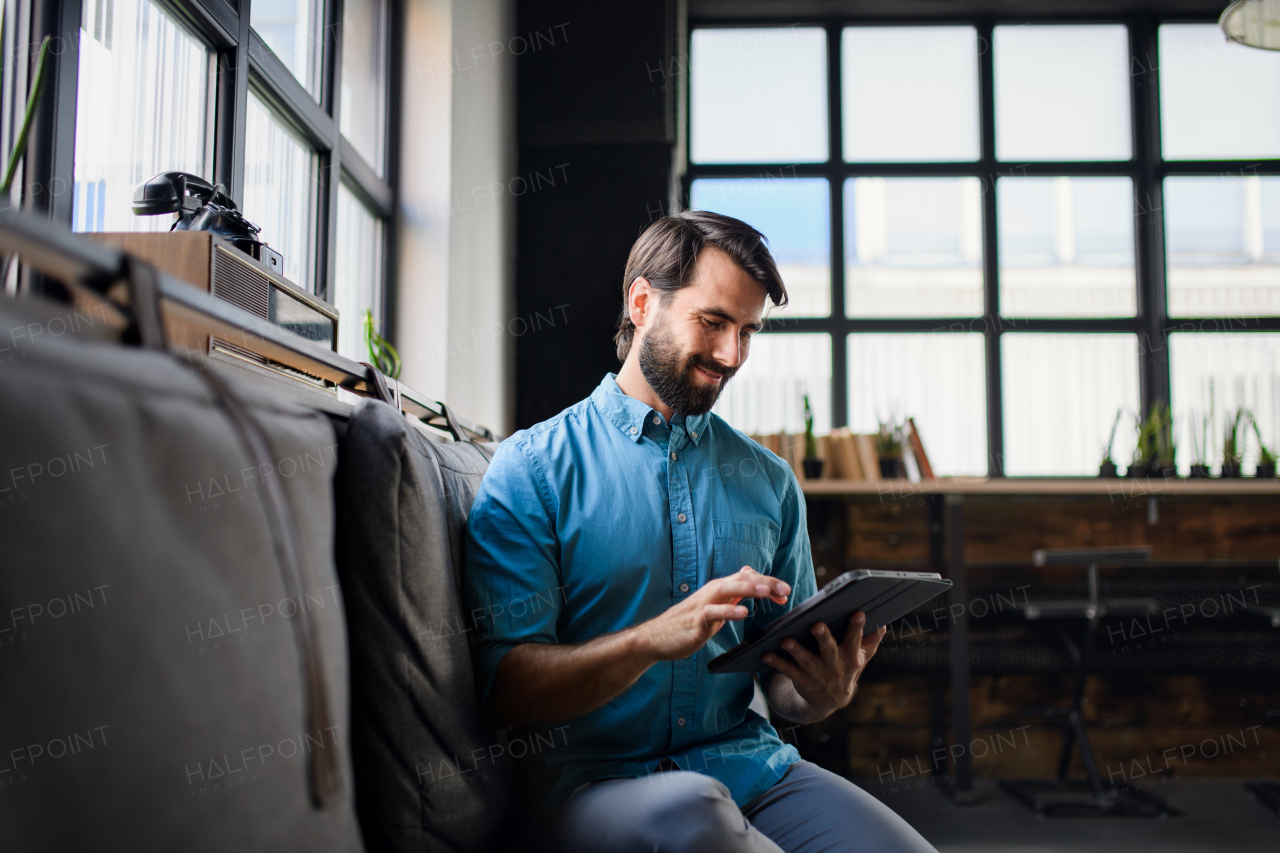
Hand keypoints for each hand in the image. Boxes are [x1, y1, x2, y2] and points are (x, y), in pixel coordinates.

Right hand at [635, 567, 789, 661]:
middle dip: (766, 583)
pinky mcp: (696, 620)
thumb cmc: (687, 622)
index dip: (768, 583)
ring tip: (767, 591)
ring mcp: (703, 605)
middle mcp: (712, 591)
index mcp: (719, 589)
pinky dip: (729, 610)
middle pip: (743, 579)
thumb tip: (750, 576)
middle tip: (786, 589)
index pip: (748, 578)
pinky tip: (743, 612)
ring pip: (729, 589)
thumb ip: (732, 593)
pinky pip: (714, 612)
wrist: (655, 637)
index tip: (785, 593)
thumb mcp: (714, 606)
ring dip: (749, 588)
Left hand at [761, 611, 885, 718]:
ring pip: (805, 661)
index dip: (857, 628)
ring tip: (785, 640)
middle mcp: (834, 667)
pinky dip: (776, 662)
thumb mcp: (862, 658)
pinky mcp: (801, 680)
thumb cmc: (847, 670)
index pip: (855, 641)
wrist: (831, 700)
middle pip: (829, 650)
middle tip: (817, 624)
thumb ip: (871, 641)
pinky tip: (765, 653)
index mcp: (851, 658)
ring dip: (795, 650)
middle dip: (823, 638)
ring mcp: (817, 675)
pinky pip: (787, 670)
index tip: (858, 613)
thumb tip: (883, 623)